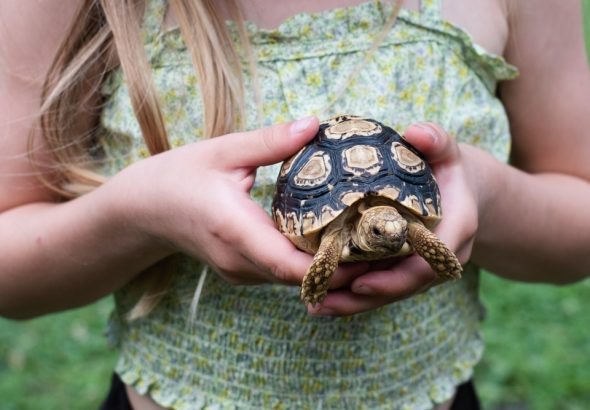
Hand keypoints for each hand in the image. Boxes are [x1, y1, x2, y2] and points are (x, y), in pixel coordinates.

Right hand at [115, 117, 366, 286]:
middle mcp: (239, 260)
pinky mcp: (242, 271)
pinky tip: (331, 239)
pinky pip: (282, 273)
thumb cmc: (176, 177)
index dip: (333, 264)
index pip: (290, 264)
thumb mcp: (221, 150)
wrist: (141, 211)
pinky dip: (309, 262)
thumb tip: (316, 125)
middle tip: (383, 242)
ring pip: (293, 279)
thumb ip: (270, 141)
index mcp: (234, 229)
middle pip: (300, 277)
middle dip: (343, 266)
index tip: (371, 249)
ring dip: (328, 265)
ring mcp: (240, 271)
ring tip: (367, 240)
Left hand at [309, 122, 481, 315]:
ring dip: (352, 304)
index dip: (395, 277)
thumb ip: (437, 141)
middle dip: (363, 299)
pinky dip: (354, 296)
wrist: (462, 191)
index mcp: (454, 231)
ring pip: (390, 293)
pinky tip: (322, 298)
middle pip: (402, 287)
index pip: (427, 263)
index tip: (359, 282)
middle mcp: (441, 257)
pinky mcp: (407, 270)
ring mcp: (424, 268)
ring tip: (313, 304)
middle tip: (321, 301)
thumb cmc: (448, 169)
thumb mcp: (446, 151)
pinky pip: (383, 287)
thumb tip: (416, 132)